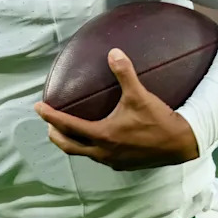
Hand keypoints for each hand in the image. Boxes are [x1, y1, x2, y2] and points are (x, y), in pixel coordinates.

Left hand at [34, 48, 199, 170]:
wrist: (180, 143)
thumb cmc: (157, 120)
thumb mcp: (139, 94)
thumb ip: (124, 73)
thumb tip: (113, 52)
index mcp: (102, 135)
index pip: (68, 126)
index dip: (50, 116)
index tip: (37, 108)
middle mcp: (103, 152)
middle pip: (69, 145)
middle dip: (55, 133)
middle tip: (46, 121)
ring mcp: (112, 161)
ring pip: (82, 153)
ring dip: (70, 142)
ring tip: (64, 130)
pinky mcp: (122, 164)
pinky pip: (96, 157)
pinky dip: (87, 148)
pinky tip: (92, 139)